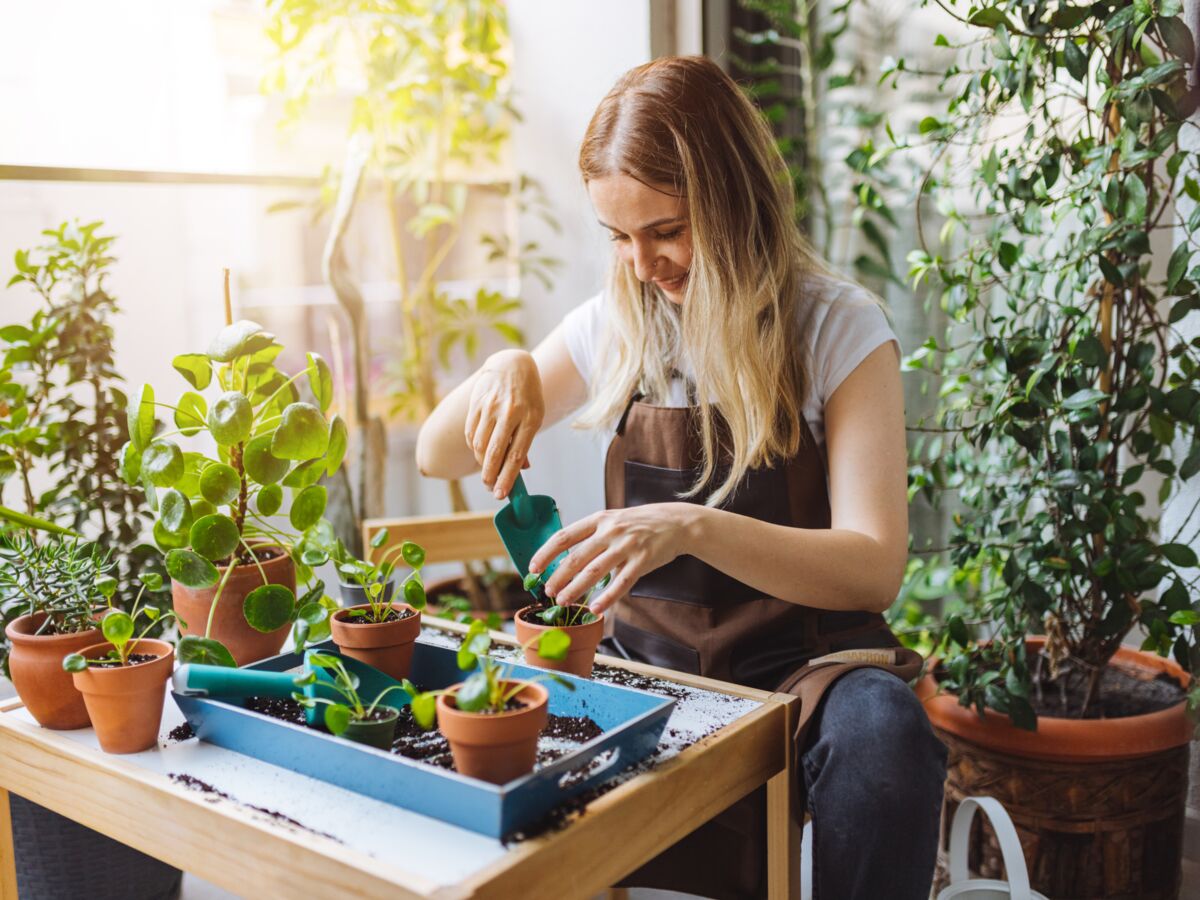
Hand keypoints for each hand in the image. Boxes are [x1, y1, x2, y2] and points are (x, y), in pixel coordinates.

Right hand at [464, 350, 542, 497]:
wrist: (511, 365)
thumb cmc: (527, 396)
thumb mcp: (535, 416)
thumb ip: (525, 442)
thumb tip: (522, 469)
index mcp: (530, 418)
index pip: (517, 454)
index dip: (508, 477)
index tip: (502, 494)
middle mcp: (510, 413)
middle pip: (495, 452)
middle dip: (490, 476)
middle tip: (490, 488)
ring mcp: (491, 407)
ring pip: (480, 445)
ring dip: (481, 463)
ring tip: (487, 471)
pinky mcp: (476, 404)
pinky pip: (471, 433)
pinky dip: (474, 448)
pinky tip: (480, 453)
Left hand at [528, 503, 701, 612]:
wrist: (676, 522)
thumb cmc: (640, 525)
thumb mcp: (613, 521)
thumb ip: (592, 537)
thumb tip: (565, 560)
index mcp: (598, 520)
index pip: (564, 536)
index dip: (546, 553)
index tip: (533, 568)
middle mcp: (610, 531)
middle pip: (576, 556)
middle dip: (558, 576)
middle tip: (548, 591)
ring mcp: (627, 545)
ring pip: (595, 571)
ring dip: (576, 588)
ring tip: (564, 601)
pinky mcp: (643, 560)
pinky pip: (622, 583)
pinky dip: (607, 598)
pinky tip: (596, 608)